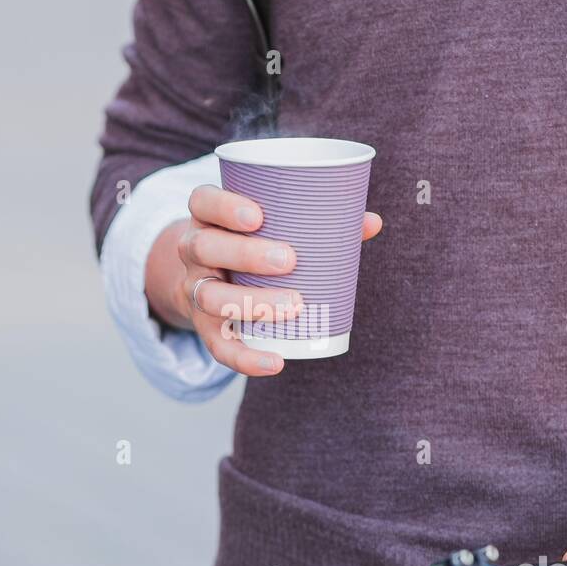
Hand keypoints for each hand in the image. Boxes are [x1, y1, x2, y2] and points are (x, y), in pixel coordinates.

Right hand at [145, 184, 381, 375]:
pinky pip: (218, 345)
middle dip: (245, 254)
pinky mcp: (204, 326)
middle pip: (204, 247)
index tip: (257, 216)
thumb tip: (371, 222)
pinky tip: (276, 362)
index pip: (202, 203)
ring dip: (250, 302)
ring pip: (209, 296)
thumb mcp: (270, 226)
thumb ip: (318, 222)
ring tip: (293, 305)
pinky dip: (245, 358)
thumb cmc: (253, 243)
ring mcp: (195, 289)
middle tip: (289, 261)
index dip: (224, 207)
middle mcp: (195, 251)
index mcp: (209, 218)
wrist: (210, 278)